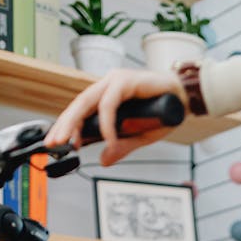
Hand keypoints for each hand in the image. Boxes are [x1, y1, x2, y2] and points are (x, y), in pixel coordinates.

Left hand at [44, 68, 188, 165]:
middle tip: (54, 144)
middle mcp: (108, 86)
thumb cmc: (165, 112)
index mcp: (108, 96)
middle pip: (78, 105)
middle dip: (64, 125)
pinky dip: (106, 123)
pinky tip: (108, 138)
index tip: (60, 144)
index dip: (68, 127)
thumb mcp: (139, 137)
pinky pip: (109, 104)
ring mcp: (115, 81)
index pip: (81, 111)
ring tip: (69, 141)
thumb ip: (121, 146)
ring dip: (75, 122)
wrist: (186, 99)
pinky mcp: (126, 80)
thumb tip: (103, 160)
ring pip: (87, 101)